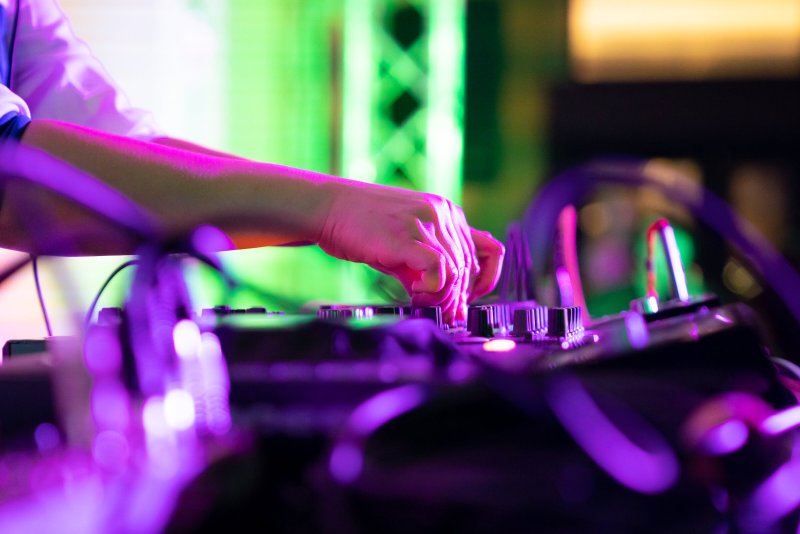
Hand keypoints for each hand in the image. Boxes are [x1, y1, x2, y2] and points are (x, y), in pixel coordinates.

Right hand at [316, 180, 503, 323]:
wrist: (328, 208)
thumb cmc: (363, 227)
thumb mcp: (408, 240)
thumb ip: (432, 262)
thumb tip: (451, 301)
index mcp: (448, 212)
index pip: (487, 252)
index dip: (482, 283)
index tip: (465, 301)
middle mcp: (442, 213)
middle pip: (469, 267)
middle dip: (459, 298)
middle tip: (443, 315)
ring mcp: (425, 222)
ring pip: (456, 272)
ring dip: (443, 298)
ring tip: (424, 304)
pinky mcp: (406, 236)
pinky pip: (438, 270)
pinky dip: (432, 290)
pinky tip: (414, 292)